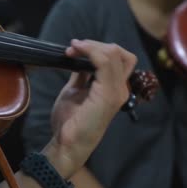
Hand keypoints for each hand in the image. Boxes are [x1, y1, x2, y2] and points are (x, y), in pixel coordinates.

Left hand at [42, 40, 136, 176]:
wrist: (66, 143)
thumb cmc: (70, 122)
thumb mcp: (74, 91)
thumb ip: (81, 76)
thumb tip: (79, 59)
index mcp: (114, 88)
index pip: (119, 58)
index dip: (98, 48)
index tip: (75, 48)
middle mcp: (120, 89)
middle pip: (119, 53)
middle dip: (95, 44)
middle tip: (73, 47)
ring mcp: (116, 92)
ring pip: (113, 53)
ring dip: (91, 46)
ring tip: (72, 48)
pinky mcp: (108, 95)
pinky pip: (105, 62)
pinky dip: (90, 51)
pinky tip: (76, 52)